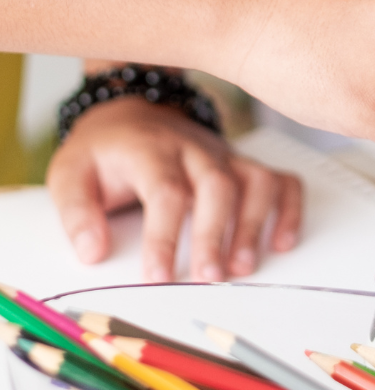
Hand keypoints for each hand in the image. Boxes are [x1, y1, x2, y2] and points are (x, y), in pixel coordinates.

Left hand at [46, 98, 301, 282]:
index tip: (158, 275)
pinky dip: (290, 209)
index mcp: (152, 150)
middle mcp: (196, 149)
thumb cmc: (105, 151)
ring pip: (255, 181)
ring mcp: (225, 155)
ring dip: (255, 224)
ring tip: (244, 266)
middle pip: (217, 186)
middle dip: (216, 234)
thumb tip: (92, 252)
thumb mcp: (70, 172)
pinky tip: (284, 241)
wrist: (133, 112)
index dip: (165, 236)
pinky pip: (281, 180)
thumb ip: (77, 212)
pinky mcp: (243, 164)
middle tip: (209, 277)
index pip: (166, 191)